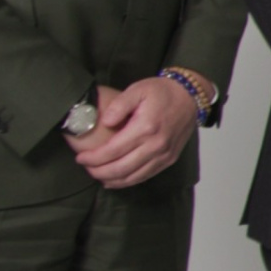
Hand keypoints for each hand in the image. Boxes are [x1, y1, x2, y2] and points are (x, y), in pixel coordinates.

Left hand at [68, 77, 199, 188]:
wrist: (190, 96)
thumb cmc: (162, 92)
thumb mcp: (137, 89)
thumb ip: (118, 105)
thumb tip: (104, 122)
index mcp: (145, 128)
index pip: (112, 151)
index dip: (93, 158)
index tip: (80, 157)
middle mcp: (156, 145)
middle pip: (120, 168)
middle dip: (98, 171)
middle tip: (85, 168)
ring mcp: (164, 154)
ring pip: (133, 177)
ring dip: (112, 179)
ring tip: (97, 174)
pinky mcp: (169, 159)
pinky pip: (145, 176)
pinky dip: (128, 181)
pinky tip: (116, 180)